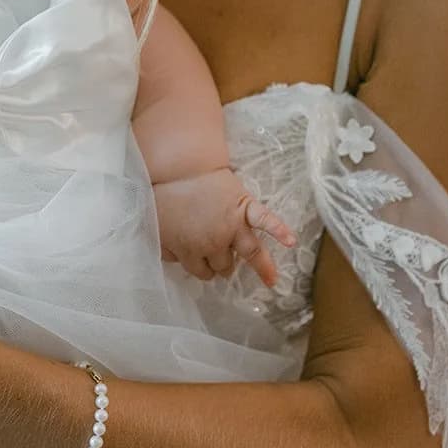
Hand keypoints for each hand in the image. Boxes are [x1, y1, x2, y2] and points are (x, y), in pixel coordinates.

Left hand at [154, 167, 296, 286]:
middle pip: (224, 266)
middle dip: (222, 264)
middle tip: (220, 258)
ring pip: (249, 253)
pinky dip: (281, 230)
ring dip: (260, 266)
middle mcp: (216, 243)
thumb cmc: (162, 196)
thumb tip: (177, 261)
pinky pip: (267, 221)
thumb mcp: (155, 229)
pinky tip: (292, 242)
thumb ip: (167, 250)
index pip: (201, 272)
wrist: (177, 167)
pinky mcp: (245, 207)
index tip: (199, 262)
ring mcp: (233, 226)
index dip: (201, 268)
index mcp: (191, 251)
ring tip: (271, 280)